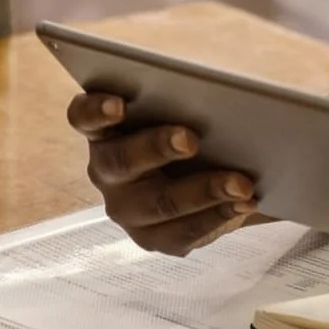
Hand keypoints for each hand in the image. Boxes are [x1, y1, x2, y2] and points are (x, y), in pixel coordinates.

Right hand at [67, 92, 259, 254]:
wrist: (215, 168)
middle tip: (191, 139)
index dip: (95, 110)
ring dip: (203, 191)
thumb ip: (189, 92)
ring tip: (241, 183)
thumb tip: (220, 90)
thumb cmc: (194, 121)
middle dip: (156, 148)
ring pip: (158, 203)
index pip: (83, 116)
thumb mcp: (188, 102)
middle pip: (120, 161)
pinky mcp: (154, 237)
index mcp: (104, 129)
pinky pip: (183, 232)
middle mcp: (106, 170)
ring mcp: (126, 209)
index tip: (119, 104)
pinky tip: (244, 203)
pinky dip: (218, 216)